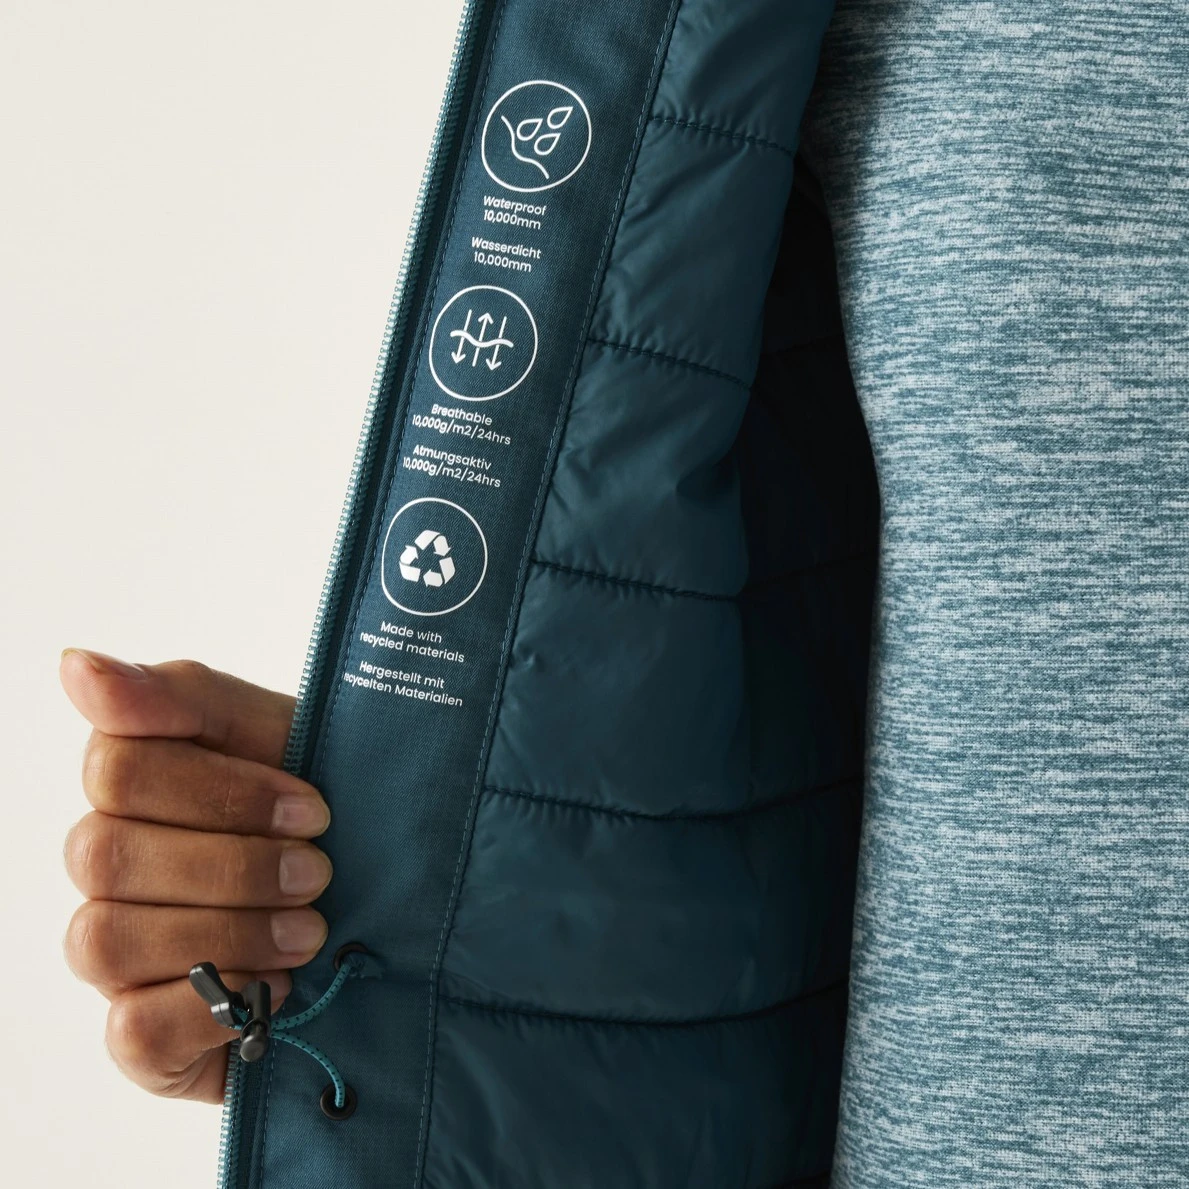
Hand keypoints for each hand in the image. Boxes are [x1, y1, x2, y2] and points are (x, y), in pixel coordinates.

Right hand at [59, 649, 332, 1102]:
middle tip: (319, 872)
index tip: (312, 807)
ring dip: (227, 932)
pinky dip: (216, 1006)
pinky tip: (275, 988)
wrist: (402, 910)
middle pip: (103, 856)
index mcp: (142, 785)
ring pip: (106, 940)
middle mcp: (112, 866)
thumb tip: (76, 664)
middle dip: (231, 865)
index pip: (117, 768)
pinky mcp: (145, 1035)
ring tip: (309, 931)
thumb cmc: (335, 815)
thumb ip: (186, 696)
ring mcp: (118, 953)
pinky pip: (132, 1030)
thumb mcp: (288, 737)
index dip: (221, 791)